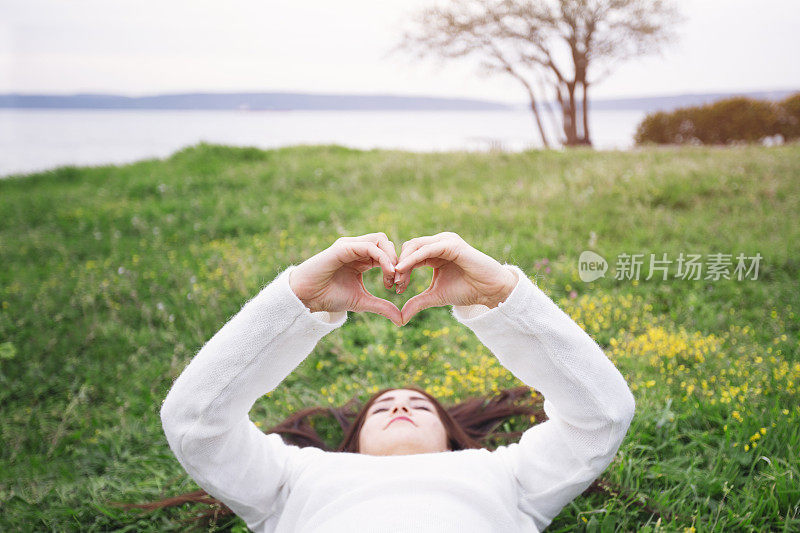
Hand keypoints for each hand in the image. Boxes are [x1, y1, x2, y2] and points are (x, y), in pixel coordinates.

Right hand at [289, 233, 401, 325]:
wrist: (307, 297)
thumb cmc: (330, 297)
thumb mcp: (362, 302)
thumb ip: (382, 307)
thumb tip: (402, 319)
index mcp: (362, 259)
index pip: (387, 254)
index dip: (398, 268)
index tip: (398, 288)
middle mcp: (357, 249)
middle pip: (387, 243)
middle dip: (398, 261)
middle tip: (398, 282)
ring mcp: (350, 246)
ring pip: (381, 240)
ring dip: (391, 257)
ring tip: (392, 277)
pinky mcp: (343, 247)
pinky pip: (369, 246)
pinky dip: (382, 258)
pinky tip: (387, 273)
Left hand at [394, 232, 517, 325]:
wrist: (489, 290)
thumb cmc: (466, 290)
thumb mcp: (435, 296)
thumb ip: (417, 302)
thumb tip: (400, 317)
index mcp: (434, 252)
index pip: (409, 255)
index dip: (399, 269)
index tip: (394, 288)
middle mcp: (439, 243)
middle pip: (409, 247)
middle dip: (398, 265)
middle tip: (393, 283)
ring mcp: (445, 241)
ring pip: (415, 245)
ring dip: (403, 261)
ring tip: (397, 279)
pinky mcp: (451, 244)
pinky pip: (427, 249)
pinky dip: (413, 259)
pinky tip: (404, 270)